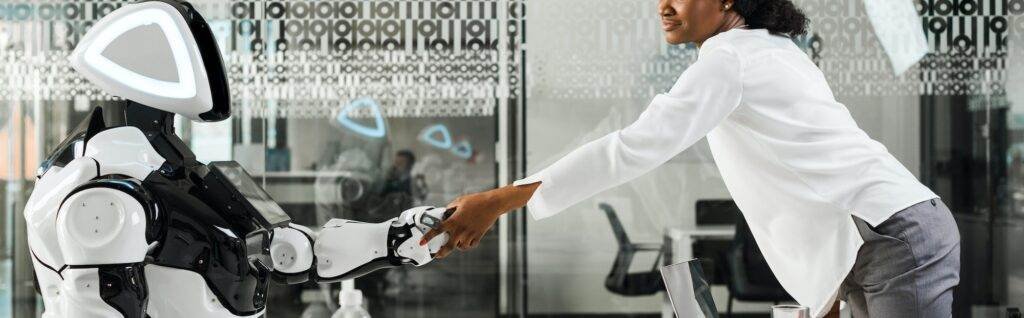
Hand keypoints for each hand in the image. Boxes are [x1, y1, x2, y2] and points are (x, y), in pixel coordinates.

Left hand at [420, 183, 539, 258]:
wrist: (492, 204)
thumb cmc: (475, 200)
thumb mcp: (459, 201)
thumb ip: (450, 209)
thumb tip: (445, 214)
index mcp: (454, 220)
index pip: (437, 230)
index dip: (428, 237)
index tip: (422, 242)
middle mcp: (460, 230)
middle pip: (448, 247)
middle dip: (441, 253)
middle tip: (437, 255)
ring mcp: (470, 234)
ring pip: (460, 247)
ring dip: (457, 245)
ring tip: (457, 241)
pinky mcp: (478, 236)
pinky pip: (470, 245)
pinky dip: (467, 244)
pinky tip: (466, 240)